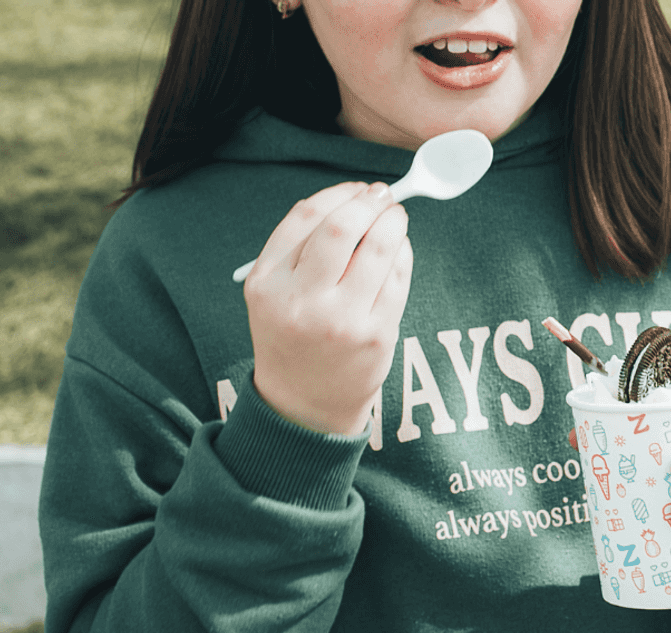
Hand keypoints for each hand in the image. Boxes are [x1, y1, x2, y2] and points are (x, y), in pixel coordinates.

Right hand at [244, 181, 411, 435]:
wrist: (304, 406)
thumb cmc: (293, 336)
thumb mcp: (273, 293)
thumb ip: (300, 248)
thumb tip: (355, 198)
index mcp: (267, 283)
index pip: (306, 217)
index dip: (338, 194)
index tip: (357, 189)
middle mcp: (301, 301)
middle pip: (342, 227)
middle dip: (370, 202)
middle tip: (382, 197)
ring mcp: (341, 321)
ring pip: (378, 249)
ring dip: (394, 222)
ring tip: (396, 218)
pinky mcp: (376, 336)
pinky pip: (398, 278)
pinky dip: (403, 253)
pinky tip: (399, 249)